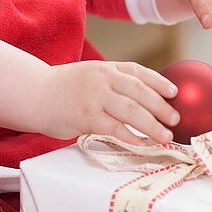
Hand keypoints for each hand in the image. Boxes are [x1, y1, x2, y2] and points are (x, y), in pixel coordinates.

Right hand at [37, 59, 180, 146]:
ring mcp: (94, 97)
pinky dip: (132, 137)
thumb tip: (144, 100)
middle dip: (161, 106)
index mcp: (105, 68)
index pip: (138, 71)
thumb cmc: (64, 89)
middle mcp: (102, 79)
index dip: (159, 82)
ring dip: (152, 124)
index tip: (175, 92)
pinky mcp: (86, 116)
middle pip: (139, 91)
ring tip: (166, 136)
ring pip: (131, 110)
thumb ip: (112, 84)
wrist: (35, 94)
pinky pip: (114, 128)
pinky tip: (143, 144)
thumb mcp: (90, 77)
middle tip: (176, 119)